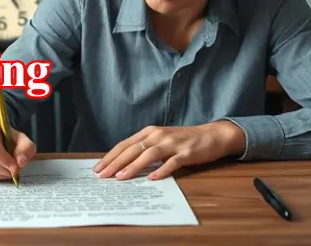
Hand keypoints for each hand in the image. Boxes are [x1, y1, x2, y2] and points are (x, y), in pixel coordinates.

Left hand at [93, 121, 245, 180]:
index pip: (125, 144)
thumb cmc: (183, 140)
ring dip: (133, 166)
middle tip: (102, 175)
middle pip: (133, 149)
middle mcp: (159, 135)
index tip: (98, 168)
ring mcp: (173, 144)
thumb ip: (144, 149)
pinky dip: (161, 170)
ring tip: (120, 178)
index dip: (110, 156)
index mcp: (150, 132)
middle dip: (116, 163)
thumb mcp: (161, 140)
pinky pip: (172, 162)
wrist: (212, 135)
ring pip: (149, 155)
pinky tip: (152, 179)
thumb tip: (123, 164)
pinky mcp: (186, 153)